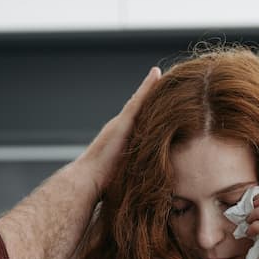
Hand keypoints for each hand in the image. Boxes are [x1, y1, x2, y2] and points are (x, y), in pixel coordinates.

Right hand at [73, 66, 161, 194]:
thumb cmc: (106, 184)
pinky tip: (156, 75)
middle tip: (170, 80)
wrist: (89, 179)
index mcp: (125, 138)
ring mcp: (121, 123)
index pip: (142, 120)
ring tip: (166, 74)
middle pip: (142, 107)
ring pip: (141, 101)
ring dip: (153, 87)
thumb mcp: (128, 174)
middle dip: (154, 94)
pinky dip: (147, 86)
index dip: (152, 110)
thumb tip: (150, 184)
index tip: (165, 101)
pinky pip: (139, 100)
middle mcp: (122, 127)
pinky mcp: (123, 121)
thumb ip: (136, 170)